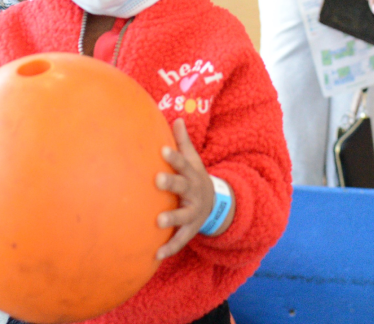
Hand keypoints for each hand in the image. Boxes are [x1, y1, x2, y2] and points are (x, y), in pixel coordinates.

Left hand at [155, 119, 214, 259]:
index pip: (183, 164)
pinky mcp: (191, 230)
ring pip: (183, 215)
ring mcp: (193, 212)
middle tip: (157, 180)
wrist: (217, 205)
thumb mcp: (194, 161)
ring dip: (172, 218)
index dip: (174, 157)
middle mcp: (194, 193)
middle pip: (183, 187)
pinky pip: (180, 240)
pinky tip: (155, 255)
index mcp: (192, 175)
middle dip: (171, 183)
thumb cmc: (196, 179)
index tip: (162, 151)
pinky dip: (169, 248)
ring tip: (158, 221)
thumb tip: (176, 118)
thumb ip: (183, 142)